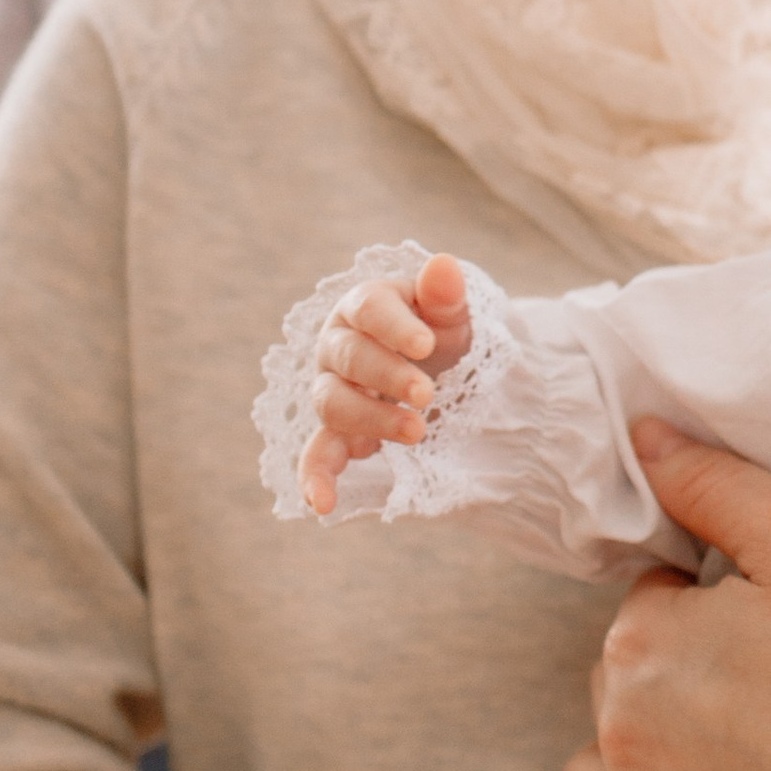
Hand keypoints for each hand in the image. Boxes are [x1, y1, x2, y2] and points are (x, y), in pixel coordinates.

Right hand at [303, 253, 475, 511]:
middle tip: (428, 394)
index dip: (394, 326)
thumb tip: (444, 264)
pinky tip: (322, 505)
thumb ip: (446, 294)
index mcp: (366, 305)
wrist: (443, 366)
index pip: (369, 309)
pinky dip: (315, 477)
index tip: (425, 344)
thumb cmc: (442, 329)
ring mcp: (333, 388)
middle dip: (387, 375)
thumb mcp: (454, 311)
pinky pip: (317, 453)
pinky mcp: (337, 431)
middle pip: (348, 356)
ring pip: (332, 402)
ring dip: (371, 418)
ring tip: (417, 432)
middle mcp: (339, 344)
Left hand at [552, 421, 770, 770]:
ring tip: (713, 760)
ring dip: (630, 759)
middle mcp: (620, 730)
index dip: (703, 613)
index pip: (646, 609)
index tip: (762, 634)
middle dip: (666, 682)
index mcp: (644, 641)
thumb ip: (716, 485)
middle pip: (616, 687)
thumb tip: (642, 436)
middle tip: (755, 695)